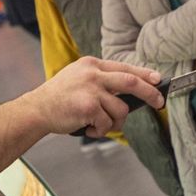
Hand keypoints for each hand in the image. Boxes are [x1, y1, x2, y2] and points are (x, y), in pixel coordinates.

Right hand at [26, 56, 163, 136]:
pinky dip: (101, 131)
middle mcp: (93, 74)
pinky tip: (88, 128)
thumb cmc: (59, 98)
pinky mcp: (88, 106)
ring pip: (121, 109)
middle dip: (149, 93)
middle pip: (131, 82)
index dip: (145, 74)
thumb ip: (101, 79)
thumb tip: (132, 90)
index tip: (158, 80)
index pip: (125, 67)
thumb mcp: (79, 77)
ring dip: (115, 123)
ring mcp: (91, 89)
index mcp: (92, 64)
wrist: (36, 110)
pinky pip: (107, 123)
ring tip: (99, 124)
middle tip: (159, 103)